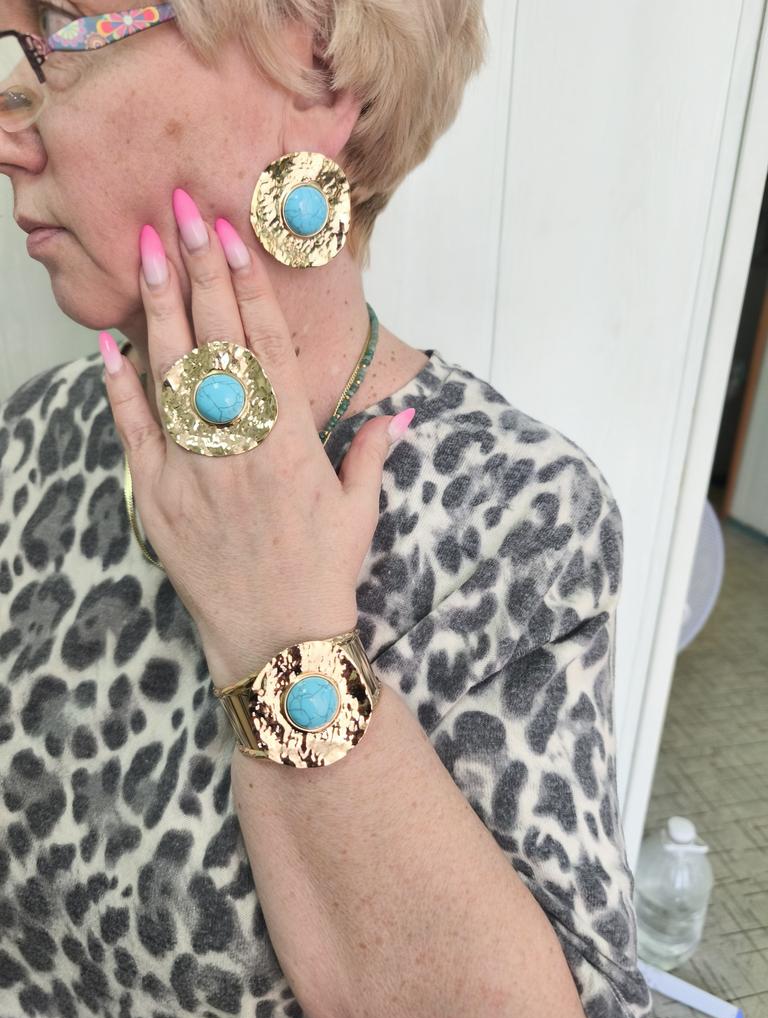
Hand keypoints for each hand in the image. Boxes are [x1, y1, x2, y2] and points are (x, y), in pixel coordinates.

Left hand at [100, 189, 414, 686]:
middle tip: (180, 210)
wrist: (277, 637)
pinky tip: (109, 343)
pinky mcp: (156, 497)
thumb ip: (371, 452)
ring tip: (146, 250)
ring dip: (158, 308)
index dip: (248, 285)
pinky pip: (135, 431)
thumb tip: (397, 412)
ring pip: (172, 373)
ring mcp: (193, 468)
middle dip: (198, 270)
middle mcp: (241, 444)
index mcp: (292, 441)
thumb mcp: (360, 510)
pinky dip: (120, 386)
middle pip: (217, 341)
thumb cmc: (324, 572)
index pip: (267, 345)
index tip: (231, 235)